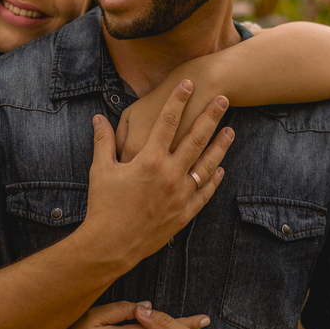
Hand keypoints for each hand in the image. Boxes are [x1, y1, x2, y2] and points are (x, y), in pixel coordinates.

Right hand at [80, 80, 233, 266]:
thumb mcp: (101, 170)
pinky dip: (213, 180)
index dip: (178, 100)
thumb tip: (98, 118)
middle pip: (195, 138)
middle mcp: (169, 174)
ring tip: (231, 130)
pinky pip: (204, 193)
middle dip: (210, 116)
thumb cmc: (103, 206)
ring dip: (220, 146)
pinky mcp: (184, 213)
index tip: (188, 83)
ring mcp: (180, 194)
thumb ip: (103, 141)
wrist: (111, 245)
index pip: (167, 121)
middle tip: (223, 98)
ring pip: (206, 164)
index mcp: (149, 159)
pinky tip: (220, 170)